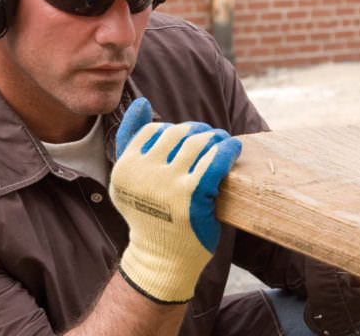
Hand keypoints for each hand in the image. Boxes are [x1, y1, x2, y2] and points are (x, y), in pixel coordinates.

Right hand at [110, 98, 241, 302]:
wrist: (161, 258)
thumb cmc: (147, 215)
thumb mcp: (126, 179)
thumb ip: (129, 139)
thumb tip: (142, 102)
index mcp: (126, 166)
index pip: (154, 131)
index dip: (173, 131)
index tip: (187, 140)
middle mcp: (144, 172)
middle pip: (178, 133)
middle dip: (197, 132)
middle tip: (210, 137)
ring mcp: (169, 184)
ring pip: (198, 143)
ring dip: (215, 137)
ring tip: (222, 141)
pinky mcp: (194, 195)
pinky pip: (215, 160)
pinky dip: (227, 149)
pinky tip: (233, 147)